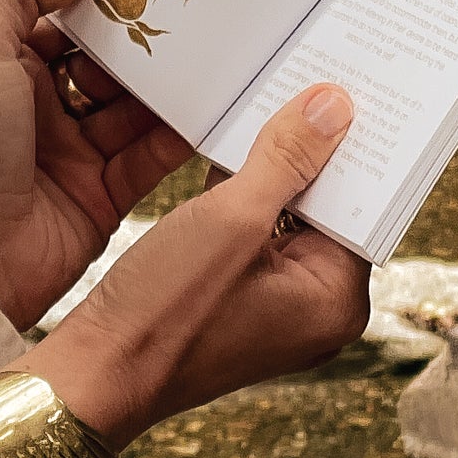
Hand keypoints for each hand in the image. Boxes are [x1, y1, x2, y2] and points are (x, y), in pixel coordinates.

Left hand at [0, 0, 192, 328]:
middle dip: (144, 39)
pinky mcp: (105, 194)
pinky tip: (209, 107)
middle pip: (108, 61)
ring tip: (211, 51)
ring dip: (167, 82)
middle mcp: (42, 108)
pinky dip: (179, 133)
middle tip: (192, 9)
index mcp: (6, 70)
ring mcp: (76, 152)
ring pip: (135, 105)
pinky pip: (152, 155)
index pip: (63, 20)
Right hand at [32, 84, 371, 448]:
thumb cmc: (165, 310)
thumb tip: (335, 106)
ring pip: (287, 219)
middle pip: (327, 211)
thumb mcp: (231, 220)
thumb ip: (287, 160)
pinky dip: (242, 200)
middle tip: (304, 83)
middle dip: (308, 153)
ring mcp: (279, 309)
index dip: (350, 147)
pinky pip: (256, 237)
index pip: (362, 207)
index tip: (344, 89)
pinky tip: (224, 155)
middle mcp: (319, 310)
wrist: (95, 374)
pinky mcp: (241, 302)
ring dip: (270, 172)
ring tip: (261, 107)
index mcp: (338, 301)